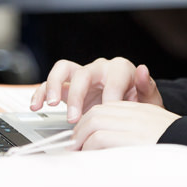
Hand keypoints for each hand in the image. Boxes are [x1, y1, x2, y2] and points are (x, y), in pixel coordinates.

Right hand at [30, 57, 162, 122]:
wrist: (131, 113)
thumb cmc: (140, 106)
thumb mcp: (150, 101)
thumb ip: (147, 87)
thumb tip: (143, 70)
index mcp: (120, 70)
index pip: (113, 79)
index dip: (110, 97)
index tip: (107, 115)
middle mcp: (100, 69)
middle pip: (84, 74)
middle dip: (78, 96)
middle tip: (75, 117)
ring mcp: (82, 76)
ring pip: (63, 70)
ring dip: (55, 86)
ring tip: (52, 104)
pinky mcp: (68, 87)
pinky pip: (51, 84)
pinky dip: (42, 92)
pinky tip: (37, 105)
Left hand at [72, 101, 179, 149]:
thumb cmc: (177, 145)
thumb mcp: (157, 130)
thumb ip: (137, 129)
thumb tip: (123, 117)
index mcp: (139, 109)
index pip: (104, 109)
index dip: (89, 123)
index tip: (82, 138)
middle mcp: (135, 112)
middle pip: (96, 113)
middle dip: (80, 130)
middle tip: (75, 147)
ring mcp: (133, 123)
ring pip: (93, 123)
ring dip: (82, 140)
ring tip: (80, 155)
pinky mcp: (131, 138)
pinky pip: (100, 138)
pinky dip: (90, 148)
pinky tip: (91, 158)